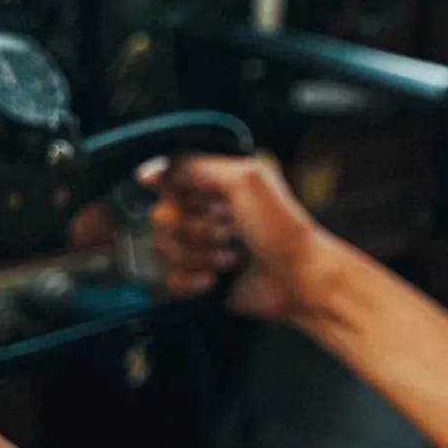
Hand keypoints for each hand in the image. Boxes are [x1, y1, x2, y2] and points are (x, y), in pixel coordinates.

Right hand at [141, 154, 331, 323]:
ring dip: (197, 255)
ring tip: (230, 257)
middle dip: (193, 228)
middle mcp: (204, 212)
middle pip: (160, 216)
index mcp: (215, 184)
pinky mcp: (195, 279)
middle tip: (227, 230)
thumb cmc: (280, 228)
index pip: (167, 179)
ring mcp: (198, 247)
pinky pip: (166, 279)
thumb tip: (149, 171)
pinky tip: (215, 279)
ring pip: (161, 249)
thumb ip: (195, 166)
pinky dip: (190, 280)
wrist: (297, 279)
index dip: (174, 191)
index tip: (197, 200)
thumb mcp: (244, 180)